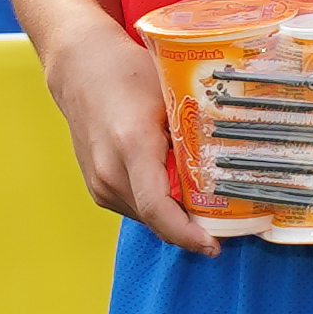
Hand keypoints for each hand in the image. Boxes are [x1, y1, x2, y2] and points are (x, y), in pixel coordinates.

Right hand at [35, 27, 212, 251]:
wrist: (81, 69)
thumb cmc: (129, 74)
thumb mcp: (172, 97)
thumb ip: (195, 134)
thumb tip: (231, 165)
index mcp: (132, 145)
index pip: (158, 208)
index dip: (188, 234)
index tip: (213, 245)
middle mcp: (109, 171)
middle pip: (157, 218)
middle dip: (191, 228)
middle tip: (225, 225)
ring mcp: (98, 183)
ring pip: (146, 217)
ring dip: (174, 216)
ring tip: (203, 202)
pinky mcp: (96, 188)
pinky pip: (135, 208)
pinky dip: (157, 205)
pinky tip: (174, 186)